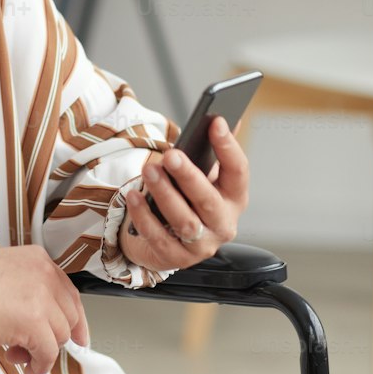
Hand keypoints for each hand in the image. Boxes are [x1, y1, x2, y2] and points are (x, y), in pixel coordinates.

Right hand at [0, 245, 88, 373]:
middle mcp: (44, 275)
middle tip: (33, 347)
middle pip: (68, 318)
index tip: (77, 335)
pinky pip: (48, 354)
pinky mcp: (34, 323)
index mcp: (37, 260)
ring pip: (60, 337)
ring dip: (41, 352)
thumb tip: (39, 317)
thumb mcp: (3, 272)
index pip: (70, 294)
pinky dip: (39, 365)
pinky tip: (25, 365)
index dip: (75, 320)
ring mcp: (41, 298)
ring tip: (18, 352)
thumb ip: (27, 289)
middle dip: (53, 338)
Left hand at [118, 116, 248, 271]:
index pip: (239, 172)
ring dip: (165, 195)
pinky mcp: (177, 259)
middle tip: (171, 155)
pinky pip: (159, 238)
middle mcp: (223, 224)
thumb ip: (211, 149)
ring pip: (185, 222)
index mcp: (234, 198)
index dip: (229, 147)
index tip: (215, 121)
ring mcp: (202, 245)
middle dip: (189, 177)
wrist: (171, 239)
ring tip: (149, 171)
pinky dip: (144, 217)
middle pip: (209, 201)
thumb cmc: (188, 198)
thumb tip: (222, 114)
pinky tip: (133, 196)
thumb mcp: (204, 174)